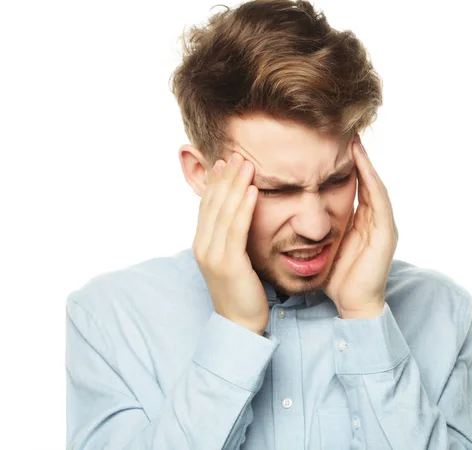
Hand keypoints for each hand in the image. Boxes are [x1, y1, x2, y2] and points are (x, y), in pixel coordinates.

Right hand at [193, 153, 268, 334]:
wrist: (239, 324)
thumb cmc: (241, 291)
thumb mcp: (232, 259)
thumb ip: (231, 238)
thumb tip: (241, 217)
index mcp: (202, 243)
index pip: (208, 206)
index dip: (215, 183)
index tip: (225, 162)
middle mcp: (202, 245)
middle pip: (213, 204)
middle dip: (225, 178)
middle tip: (236, 154)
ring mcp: (212, 254)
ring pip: (224, 212)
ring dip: (235, 185)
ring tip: (245, 163)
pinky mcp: (228, 262)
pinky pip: (236, 228)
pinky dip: (244, 207)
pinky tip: (252, 190)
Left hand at [324, 136, 397, 318]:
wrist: (353, 304)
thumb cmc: (338, 278)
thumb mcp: (325, 245)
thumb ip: (318, 228)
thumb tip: (294, 215)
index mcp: (362, 222)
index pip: (356, 186)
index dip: (349, 165)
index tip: (336, 143)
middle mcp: (376, 220)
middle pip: (368, 181)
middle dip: (360, 157)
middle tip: (349, 132)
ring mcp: (383, 226)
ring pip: (375, 186)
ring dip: (366, 163)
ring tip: (355, 141)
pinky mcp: (385, 234)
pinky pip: (379, 201)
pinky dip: (371, 181)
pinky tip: (362, 165)